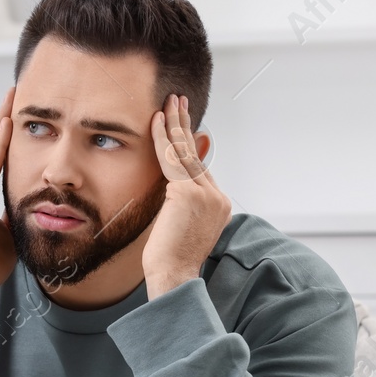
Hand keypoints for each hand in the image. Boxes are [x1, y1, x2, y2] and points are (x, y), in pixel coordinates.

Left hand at [143, 94, 231, 298]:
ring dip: (176, 123)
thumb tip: (175, 182)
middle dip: (186, 124)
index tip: (182, 123)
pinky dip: (162, 138)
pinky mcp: (188, 193)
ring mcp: (206, 194)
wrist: (173, 276)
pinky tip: (157, 120)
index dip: (189, 142)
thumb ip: (180, 201)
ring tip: (169, 101)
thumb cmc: (170, 259)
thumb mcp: (180, 225)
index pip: (200, 166)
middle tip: (178, 99)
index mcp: (219, 204)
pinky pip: (171, 159)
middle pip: (197, 153)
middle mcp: (217, 196)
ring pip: (186, 151)